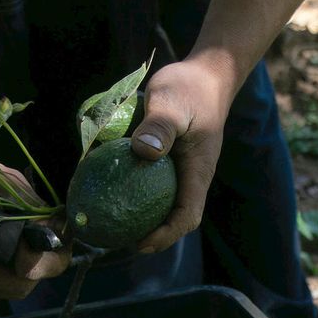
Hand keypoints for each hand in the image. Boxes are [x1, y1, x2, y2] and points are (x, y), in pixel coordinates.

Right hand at [0, 161, 70, 300]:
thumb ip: (31, 206)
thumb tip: (60, 222)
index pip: (25, 281)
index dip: (48, 259)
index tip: (56, 231)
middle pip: (20, 286)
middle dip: (41, 261)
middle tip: (52, 231)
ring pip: (8, 283)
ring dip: (26, 261)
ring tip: (35, 231)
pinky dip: (9, 259)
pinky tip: (15, 235)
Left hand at [128, 55, 237, 254]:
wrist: (206, 74)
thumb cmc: (190, 87)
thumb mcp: (172, 103)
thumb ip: (159, 127)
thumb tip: (142, 152)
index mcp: (198, 172)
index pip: (187, 216)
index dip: (165, 235)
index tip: (140, 242)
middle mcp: (192, 177)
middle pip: (176, 218)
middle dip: (152, 236)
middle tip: (118, 240)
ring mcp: (182, 170)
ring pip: (165, 204)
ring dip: (144, 218)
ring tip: (113, 223)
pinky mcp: (171, 160)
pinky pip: (155, 184)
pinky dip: (136, 193)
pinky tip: (111, 190)